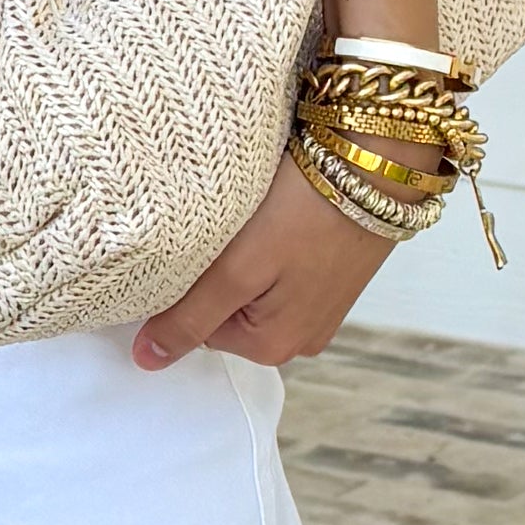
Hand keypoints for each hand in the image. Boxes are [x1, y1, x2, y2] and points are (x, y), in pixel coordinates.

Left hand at [130, 163, 393, 375]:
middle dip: (221, 272)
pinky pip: (282, 275)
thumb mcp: (235, 270)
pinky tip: (282, 221)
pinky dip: (272, 249)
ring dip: (245, 258)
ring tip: (261, 223)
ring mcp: (321, 312)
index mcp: (272, 348)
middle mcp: (301, 340)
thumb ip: (188, 319)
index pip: (195, 326)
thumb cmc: (306, 212)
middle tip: (237, 231)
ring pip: (252, 290)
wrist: (377, 164)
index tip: (206, 246)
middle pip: (225, 312)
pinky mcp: (333, 280)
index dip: (189, 283)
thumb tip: (147, 360)